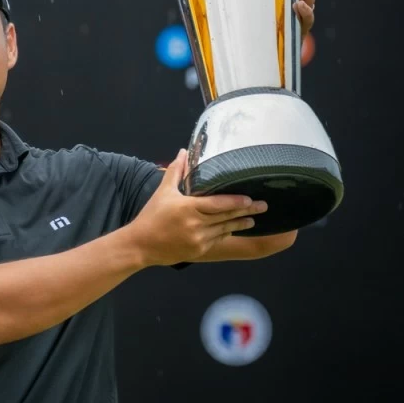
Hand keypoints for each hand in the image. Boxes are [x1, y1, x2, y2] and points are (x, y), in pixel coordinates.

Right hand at [126, 149, 266, 266]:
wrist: (140, 245)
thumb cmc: (151, 216)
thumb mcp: (163, 192)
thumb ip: (176, 171)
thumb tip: (184, 152)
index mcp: (188, 208)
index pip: (219, 204)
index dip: (236, 201)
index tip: (250, 199)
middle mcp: (196, 225)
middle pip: (227, 217)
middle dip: (247, 212)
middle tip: (263, 206)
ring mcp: (198, 240)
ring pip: (225, 230)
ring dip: (240, 224)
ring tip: (253, 220)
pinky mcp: (198, 251)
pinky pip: (217, 240)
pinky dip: (226, 234)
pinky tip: (233, 229)